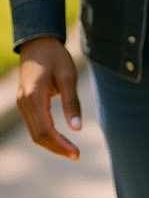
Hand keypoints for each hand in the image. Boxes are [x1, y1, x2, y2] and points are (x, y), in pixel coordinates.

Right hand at [17, 37, 81, 159]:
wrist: (38, 42)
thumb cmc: (56, 56)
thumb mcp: (68, 76)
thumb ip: (72, 103)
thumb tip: (77, 129)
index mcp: (33, 98)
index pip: (45, 131)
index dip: (60, 145)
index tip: (76, 153)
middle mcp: (24, 103)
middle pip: (38, 136)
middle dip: (57, 147)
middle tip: (76, 155)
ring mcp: (22, 103)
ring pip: (34, 132)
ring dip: (51, 143)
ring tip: (71, 150)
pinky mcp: (25, 102)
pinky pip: (34, 124)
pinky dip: (46, 133)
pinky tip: (60, 137)